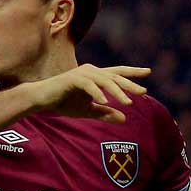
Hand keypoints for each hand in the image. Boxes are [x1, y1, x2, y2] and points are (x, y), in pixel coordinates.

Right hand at [30, 64, 149, 122]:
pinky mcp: (72, 79)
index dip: (133, 72)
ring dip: (117, 92)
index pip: (118, 73)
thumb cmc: (64, 103)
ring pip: (104, 81)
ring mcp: (82, 74)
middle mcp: (91, 71)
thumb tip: (124, 119)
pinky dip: (97, 93)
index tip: (148, 72)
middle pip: (115, 77)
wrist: (41, 99)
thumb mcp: (88, 110)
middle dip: (130, 84)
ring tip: (128, 103)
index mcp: (96, 77)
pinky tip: (105, 101)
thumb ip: (105, 113)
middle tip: (144, 92)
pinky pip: (88, 85)